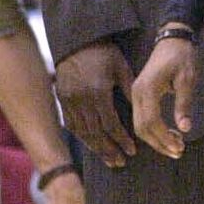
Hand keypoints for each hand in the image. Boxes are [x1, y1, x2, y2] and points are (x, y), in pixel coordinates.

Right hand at [55, 44, 136, 168]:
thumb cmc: (103, 53)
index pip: (111, 124)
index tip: (132, 150)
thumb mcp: (120, 66)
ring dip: (97, 148)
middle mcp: (81, 100)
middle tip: (121, 162)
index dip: (121, 140)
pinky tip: (92, 145)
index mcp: (98, 92)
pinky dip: (83, 138)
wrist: (76, 41)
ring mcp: (69, 101)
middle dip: (110, 150)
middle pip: (96, 133)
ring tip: (109, 160)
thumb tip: (141, 111)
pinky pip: (72, 125)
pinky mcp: (62, 100)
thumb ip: (129, 90)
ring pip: (83, 132)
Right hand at [132, 38, 198, 157]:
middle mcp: (137, 93)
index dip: (164, 138)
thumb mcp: (188, 79)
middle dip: (159, 143)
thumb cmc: (182, 57)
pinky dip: (152, 131)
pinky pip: (140, 118)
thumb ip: (184, 104)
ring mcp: (135, 94)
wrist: (173, 40)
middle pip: (141, 127)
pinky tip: (167, 135)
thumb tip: (185, 128)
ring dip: (155, 139)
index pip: (151, 121)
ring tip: (175, 147)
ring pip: (139, 125)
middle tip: (178, 152)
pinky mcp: (138, 95)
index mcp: (147, 88)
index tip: (179, 147)